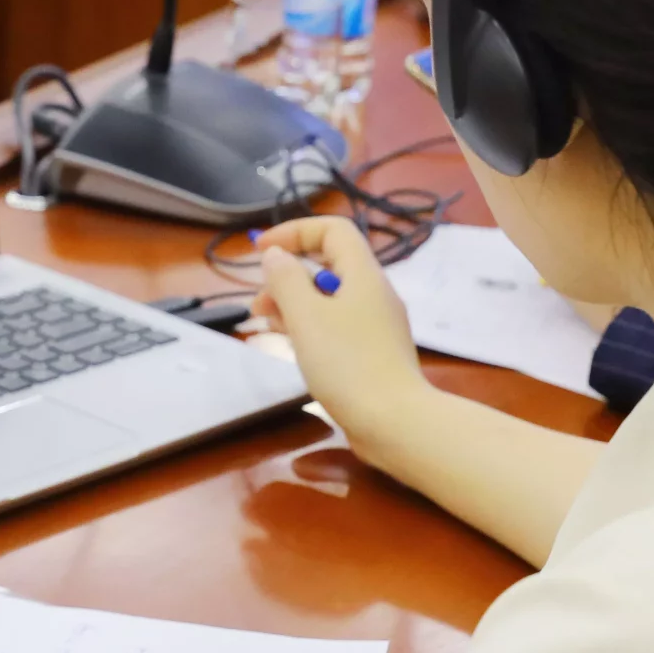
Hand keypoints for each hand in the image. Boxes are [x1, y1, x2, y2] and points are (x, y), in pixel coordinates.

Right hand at [251, 216, 433, 466]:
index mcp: (363, 274)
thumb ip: (286, 280)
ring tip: (265, 322)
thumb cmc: (347, 364)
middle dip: (288, 274)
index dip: (293, 231)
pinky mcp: (373, 353)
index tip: (259, 250)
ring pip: (330, 298)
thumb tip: (276, 255)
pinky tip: (291, 344)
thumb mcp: (307, 317)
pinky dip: (311, 327)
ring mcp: (376, 325)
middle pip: (329, 265)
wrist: (395, 422)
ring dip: (295, 303)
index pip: (331, 230)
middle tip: (259, 300)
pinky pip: (337, 326)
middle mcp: (374, 294)